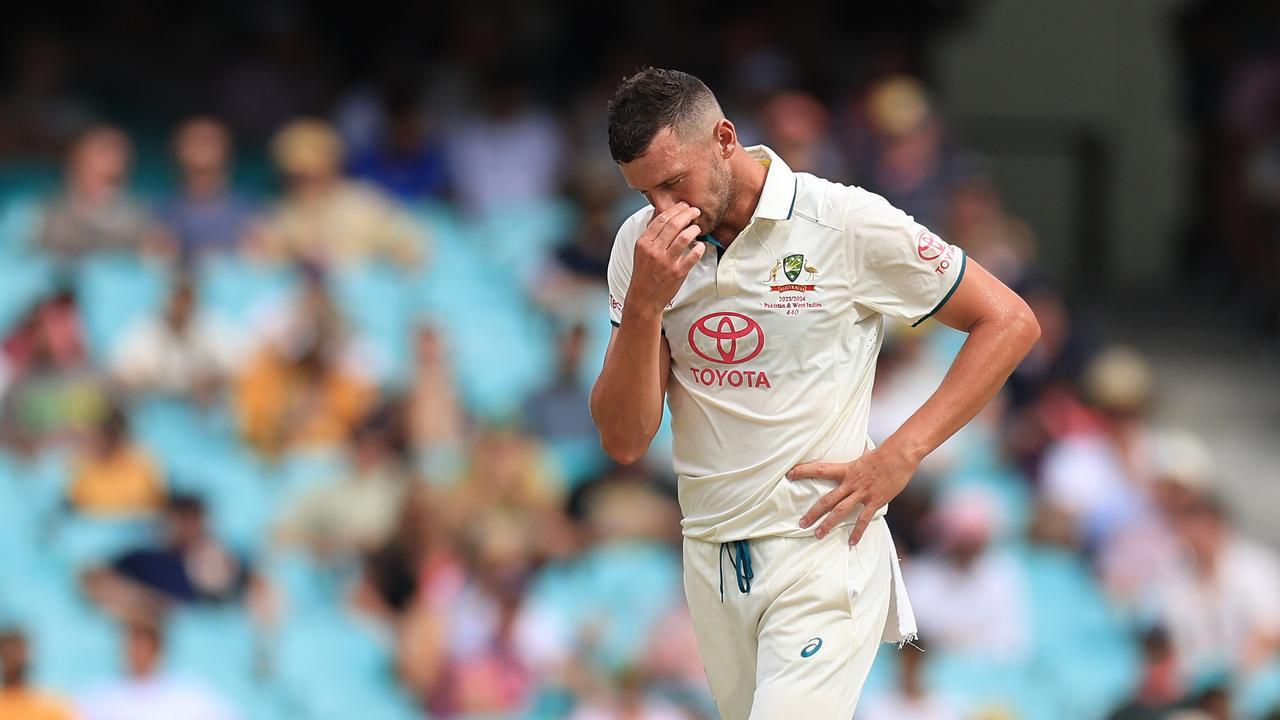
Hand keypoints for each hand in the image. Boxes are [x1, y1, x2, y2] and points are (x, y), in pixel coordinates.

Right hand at [626, 202, 705, 315]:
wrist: (644, 298)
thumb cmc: (644, 273)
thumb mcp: (641, 251)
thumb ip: (650, 232)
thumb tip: (658, 212)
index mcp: (643, 243)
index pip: (661, 218)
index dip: (676, 209)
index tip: (684, 206)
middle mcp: (654, 251)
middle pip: (674, 224)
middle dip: (688, 214)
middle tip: (696, 212)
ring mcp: (666, 262)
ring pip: (685, 237)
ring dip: (694, 229)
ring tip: (698, 228)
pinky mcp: (678, 273)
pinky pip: (693, 255)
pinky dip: (699, 248)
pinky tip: (700, 246)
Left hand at [787, 444, 918, 544]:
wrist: (899, 455)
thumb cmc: (883, 453)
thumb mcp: (863, 456)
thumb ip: (855, 464)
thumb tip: (854, 461)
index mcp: (846, 470)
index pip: (820, 468)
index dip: (804, 471)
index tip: (789, 474)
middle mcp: (851, 483)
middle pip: (827, 500)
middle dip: (813, 512)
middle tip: (802, 523)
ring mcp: (862, 493)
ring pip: (840, 511)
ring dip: (828, 524)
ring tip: (818, 534)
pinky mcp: (875, 501)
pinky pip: (863, 519)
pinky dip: (857, 532)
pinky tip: (851, 542)